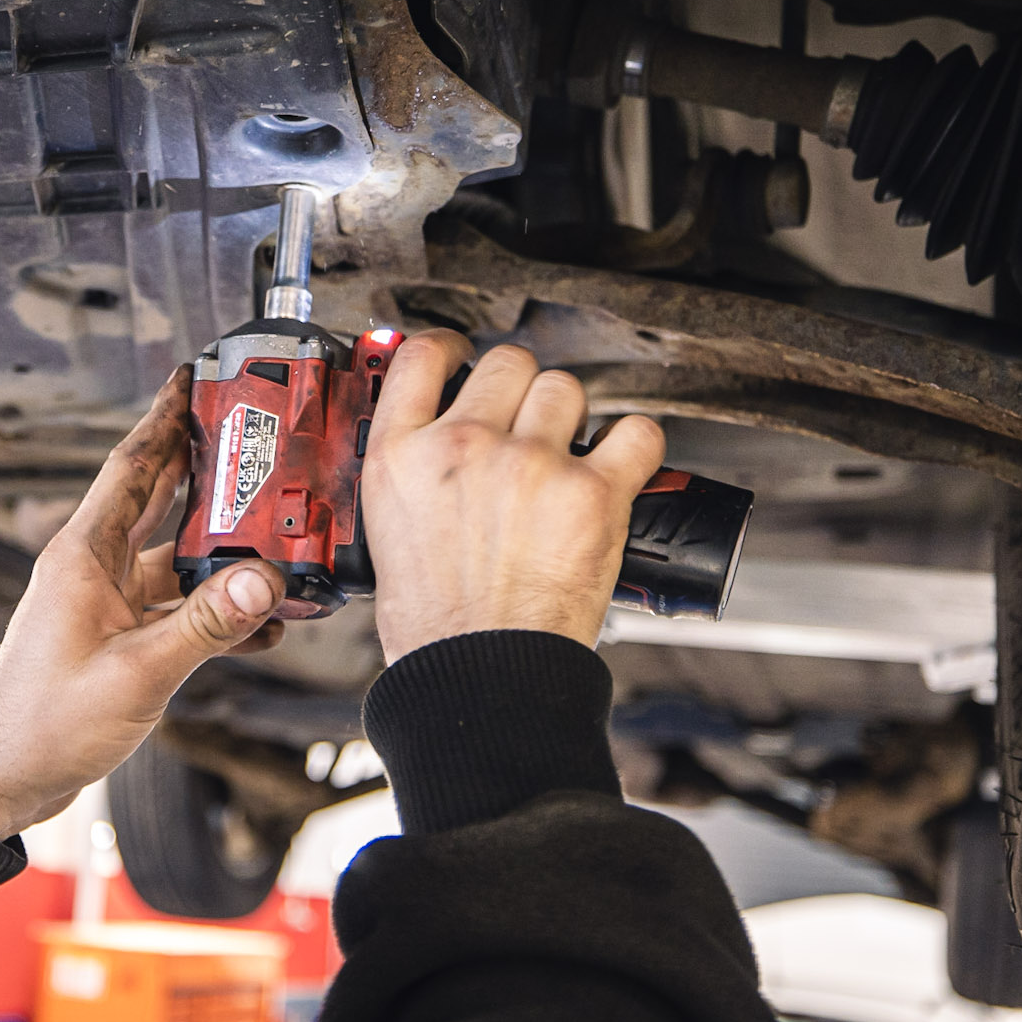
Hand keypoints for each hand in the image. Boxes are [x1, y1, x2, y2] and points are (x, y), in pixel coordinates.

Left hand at [0, 369, 287, 838]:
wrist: (9, 775)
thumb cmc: (47, 721)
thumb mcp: (138, 671)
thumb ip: (205, 625)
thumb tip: (262, 581)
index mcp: (84, 555)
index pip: (132, 465)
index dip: (164, 417)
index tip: (192, 378)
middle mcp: (94, 568)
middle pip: (158, 498)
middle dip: (203, 463)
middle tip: (247, 430)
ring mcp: (106, 601)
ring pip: (175, 556)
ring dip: (222, 549)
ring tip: (277, 533)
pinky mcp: (119, 636)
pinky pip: (177, 607)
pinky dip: (216, 608)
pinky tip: (259, 622)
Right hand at [362, 332, 665, 664]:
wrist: (479, 674)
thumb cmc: (434, 626)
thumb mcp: (385, 531)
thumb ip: (410, 472)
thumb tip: (434, 443)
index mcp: (402, 455)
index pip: (422, 355)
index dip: (451, 347)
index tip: (463, 356)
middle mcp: (465, 446)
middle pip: (509, 363)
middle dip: (521, 389)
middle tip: (525, 425)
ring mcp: (531, 464)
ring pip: (567, 389)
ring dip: (571, 417)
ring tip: (566, 456)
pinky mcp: (592, 493)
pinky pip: (636, 432)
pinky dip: (636, 446)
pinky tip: (621, 464)